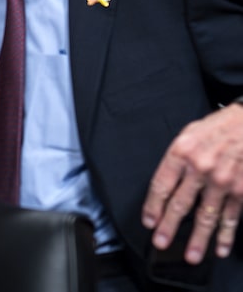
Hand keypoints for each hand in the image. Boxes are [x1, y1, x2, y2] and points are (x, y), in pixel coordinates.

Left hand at [142, 103, 242, 263]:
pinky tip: (220, 247)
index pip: (161, 185)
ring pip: (206, 215)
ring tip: (191, 255)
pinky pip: (230, 216)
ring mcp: (222, 181)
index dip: (153, 206)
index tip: (149, 221)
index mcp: (181, 152)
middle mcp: (200, 168)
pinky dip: (226, 234)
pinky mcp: (241, 189)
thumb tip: (167, 185)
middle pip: (180, 204)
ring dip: (198, 239)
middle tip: (161, 242)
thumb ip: (177, 159)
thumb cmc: (218, 127)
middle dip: (169, 227)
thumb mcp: (189, 134)